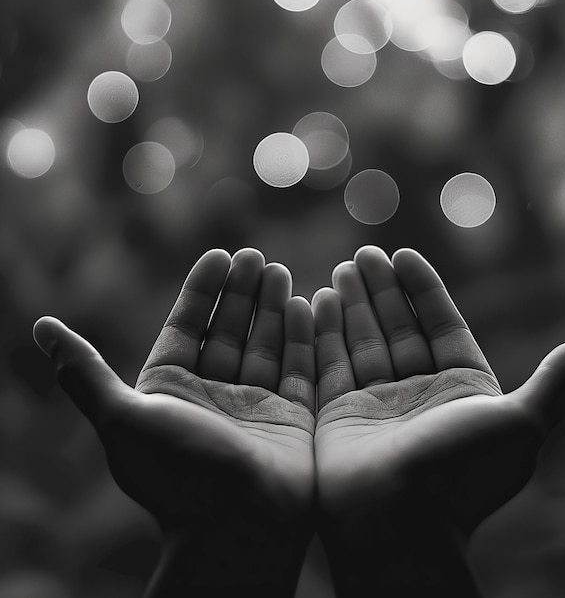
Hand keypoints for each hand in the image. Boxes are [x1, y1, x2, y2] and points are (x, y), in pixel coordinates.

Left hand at [33, 248, 315, 597]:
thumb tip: (40, 326)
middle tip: (254, 256)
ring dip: (270, 306)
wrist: (238, 530)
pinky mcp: (292, 416)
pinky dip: (299, 337)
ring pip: (263, 343)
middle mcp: (213, 395)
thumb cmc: (178, 475)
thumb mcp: (122, 418)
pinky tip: (303, 304)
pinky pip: (297, 367)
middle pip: (227, 330)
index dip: (202, 290)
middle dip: (241, 292)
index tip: (219, 254)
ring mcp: (255, 405)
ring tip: (277, 270)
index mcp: (172, 391)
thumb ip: (84, 372)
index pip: (187, 327)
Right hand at [312, 245, 564, 596]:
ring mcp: (376, 404)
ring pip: (364, 341)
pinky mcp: (339, 414)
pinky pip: (331, 363)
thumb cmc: (461, 473)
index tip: (404, 255)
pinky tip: (320, 299)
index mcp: (460, 391)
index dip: (423, 289)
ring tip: (343, 267)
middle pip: (399, 327)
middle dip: (382, 289)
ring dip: (353, 303)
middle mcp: (418, 395)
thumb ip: (557, 380)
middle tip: (364, 252)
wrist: (399, 524)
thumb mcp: (522, 423)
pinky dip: (326, 332)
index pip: (440, 325)